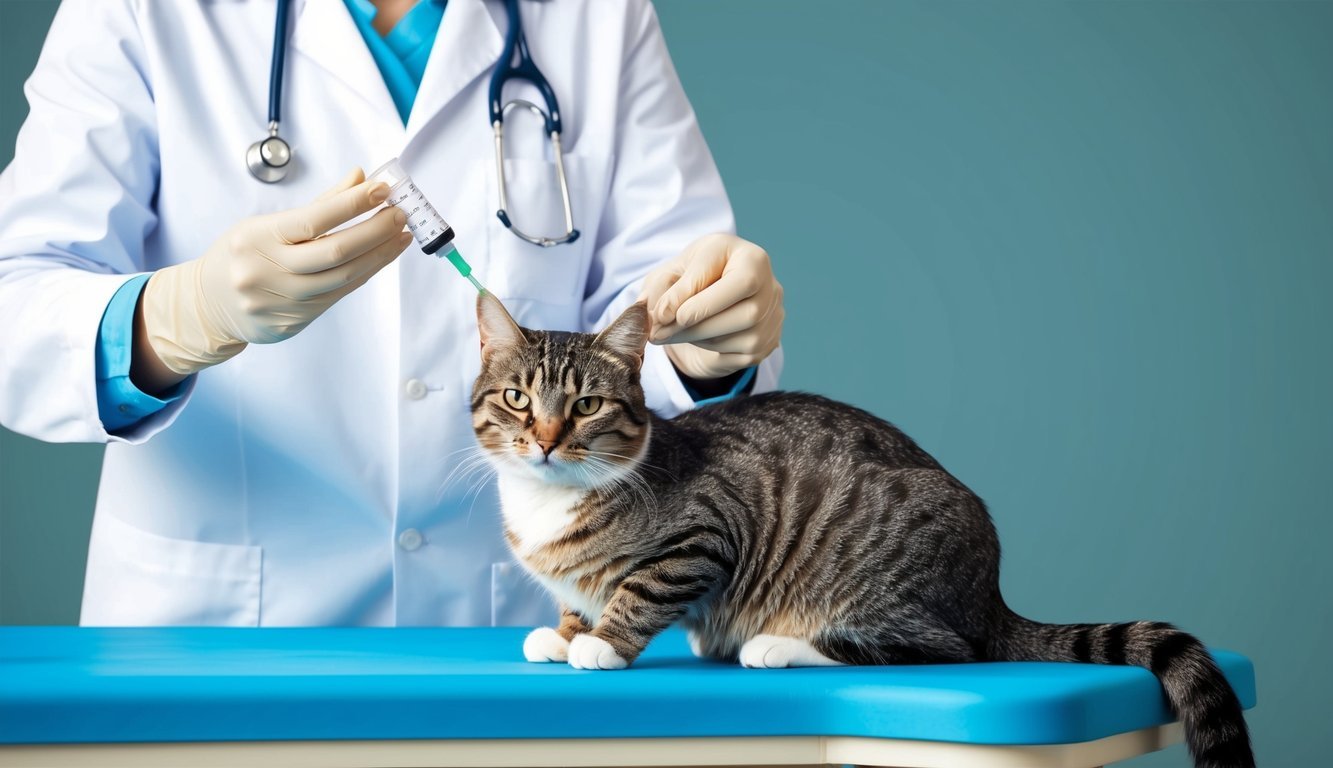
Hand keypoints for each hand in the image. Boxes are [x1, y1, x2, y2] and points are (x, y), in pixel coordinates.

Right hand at [139, 168, 410, 378]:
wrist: (208, 304)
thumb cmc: (242, 255)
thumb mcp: (265, 224)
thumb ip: (317, 204)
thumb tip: (359, 178)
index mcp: (257, 238)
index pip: (314, 218)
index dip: (353, 203)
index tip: (382, 189)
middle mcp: (266, 271)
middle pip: (336, 252)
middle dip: (376, 230)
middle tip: (401, 213)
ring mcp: (280, 302)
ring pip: (344, 278)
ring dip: (380, 255)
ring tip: (400, 236)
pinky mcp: (292, 323)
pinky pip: (338, 295)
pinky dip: (364, 274)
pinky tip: (380, 258)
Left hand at [640, 233, 783, 380]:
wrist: (713, 296)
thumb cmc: (695, 276)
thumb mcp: (675, 270)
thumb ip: (664, 285)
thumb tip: (662, 315)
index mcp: (751, 258)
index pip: (730, 277)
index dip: (693, 296)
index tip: (662, 313)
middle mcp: (770, 286)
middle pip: (745, 313)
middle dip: (696, 324)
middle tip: (659, 332)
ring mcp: (772, 316)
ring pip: (741, 336)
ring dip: (697, 337)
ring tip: (668, 333)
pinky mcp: (766, 342)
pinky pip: (740, 353)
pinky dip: (709, 348)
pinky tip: (692, 337)